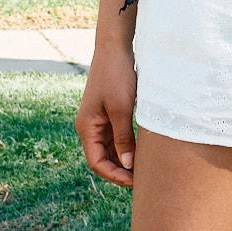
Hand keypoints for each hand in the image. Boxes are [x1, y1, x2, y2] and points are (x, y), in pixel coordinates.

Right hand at [75, 40, 138, 188]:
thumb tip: (127, 166)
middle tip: (143, 180)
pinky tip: (142, 152)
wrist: (115, 48)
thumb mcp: (121, 109)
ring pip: (110, 149)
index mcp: (87, 127)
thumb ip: (123, 139)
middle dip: (120, 171)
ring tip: (144, 169)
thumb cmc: (117, 76)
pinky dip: (127, 147)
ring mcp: (98, 120)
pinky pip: (116, 138)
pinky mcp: (108, 113)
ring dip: (124, 161)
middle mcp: (89, 126)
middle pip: (102, 158)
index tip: (134, 182)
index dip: (114, 175)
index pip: (96, 162)